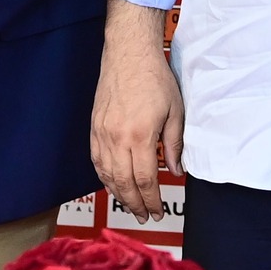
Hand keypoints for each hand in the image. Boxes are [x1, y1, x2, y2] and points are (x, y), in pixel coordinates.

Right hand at [90, 0, 182, 221]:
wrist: (128, 53)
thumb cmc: (154, 78)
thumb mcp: (175, 111)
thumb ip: (174, 144)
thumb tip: (176, 170)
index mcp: (140, 136)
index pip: (145, 180)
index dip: (152, 201)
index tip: (158, 212)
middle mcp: (117, 138)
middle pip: (124, 183)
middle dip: (135, 204)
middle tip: (145, 216)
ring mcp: (102, 133)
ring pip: (106, 175)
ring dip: (118, 194)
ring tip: (131, 206)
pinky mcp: (94, 127)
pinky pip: (96, 160)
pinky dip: (104, 177)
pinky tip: (113, 183)